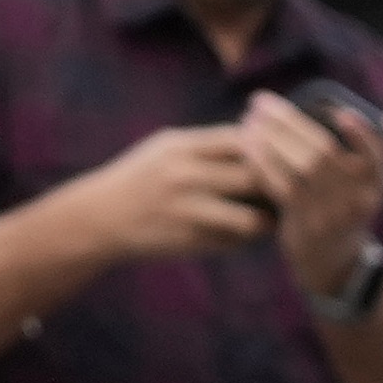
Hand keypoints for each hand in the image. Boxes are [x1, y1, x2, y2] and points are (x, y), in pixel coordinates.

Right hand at [72, 120, 283, 267]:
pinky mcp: (189, 241)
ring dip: (266, 220)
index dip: (266, 149)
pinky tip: (242, 235)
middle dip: (272, 186)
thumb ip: (207, 146)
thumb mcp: (166, 148)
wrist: (101, 215)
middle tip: (281, 192)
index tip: (273, 158)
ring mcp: (187, 211)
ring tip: (269, 218)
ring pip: (250, 218)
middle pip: (252, 177)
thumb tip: (259, 141)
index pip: (240, 140)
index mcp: (181, 146)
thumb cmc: (141, 177)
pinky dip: (244, 240)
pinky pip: (233, 243)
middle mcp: (185, 176)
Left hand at [237, 89, 382, 296]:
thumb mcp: (369, 182)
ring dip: (270, 139)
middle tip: (259, 101)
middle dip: (288, 121)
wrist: (334, 258)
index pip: (377, 157)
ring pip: (302, 167)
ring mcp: (334, 214)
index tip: (342, 113)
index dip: (362, 136)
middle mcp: (361, 198)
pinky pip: (283, 187)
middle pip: (324, 152)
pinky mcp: (307, 225)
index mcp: (379, 183)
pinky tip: (246, 146)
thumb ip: (379, 149)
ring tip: (248, 120)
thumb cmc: (347, 204)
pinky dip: (263, 163)